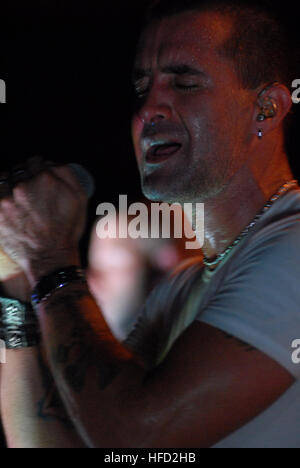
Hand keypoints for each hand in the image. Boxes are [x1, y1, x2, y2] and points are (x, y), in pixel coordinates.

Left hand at [0, 158, 87, 284]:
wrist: (49, 258)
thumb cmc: (66, 231)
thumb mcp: (79, 199)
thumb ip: (67, 174)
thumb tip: (53, 163)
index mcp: (46, 179)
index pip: (35, 161)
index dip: (39, 169)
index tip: (39, 178)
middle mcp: (23, 185)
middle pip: (19, 169)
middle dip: (24, 177)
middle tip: (30, 193)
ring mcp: (7, 198)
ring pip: (4, 179)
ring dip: (9, 185)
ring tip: (17, 199)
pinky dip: (2, 198)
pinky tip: (10, 207)